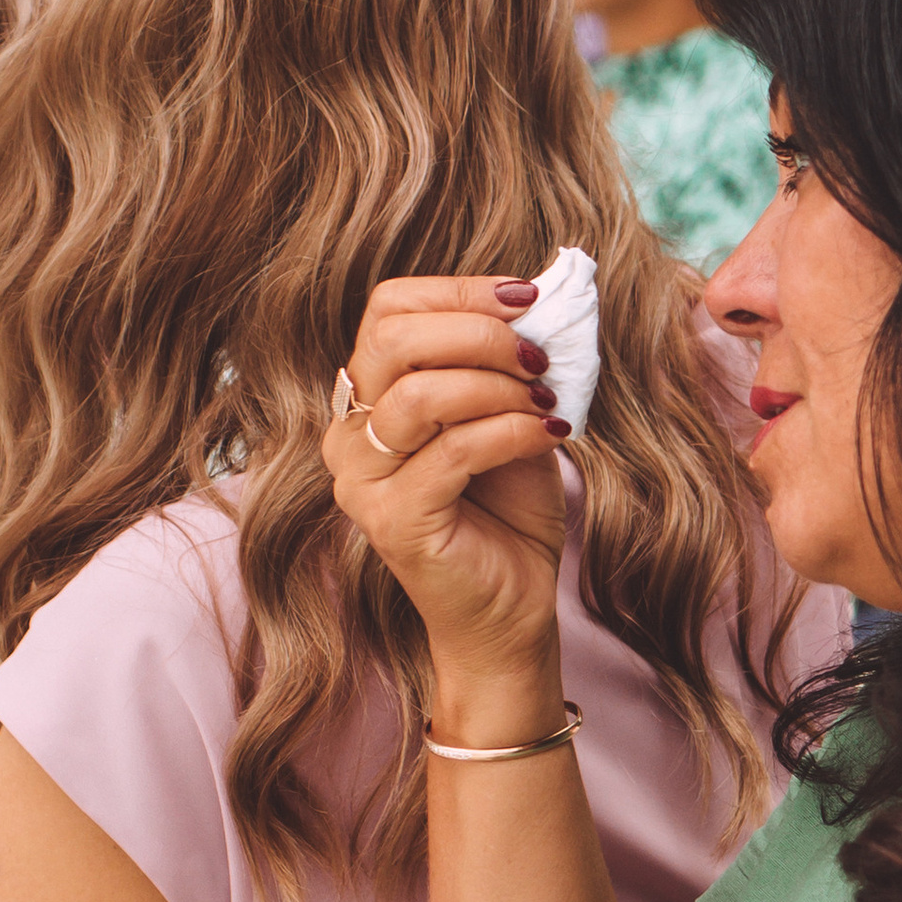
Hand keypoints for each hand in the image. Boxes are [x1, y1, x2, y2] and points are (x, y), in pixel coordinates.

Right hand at [326, 276, 574, 736]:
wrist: (513, 610)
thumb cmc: (509, 511)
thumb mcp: (512, 414)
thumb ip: (511, 360)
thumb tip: (542, 291)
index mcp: (368, 397)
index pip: (389, 309)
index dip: (459, 292)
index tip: (528, 296)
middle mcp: (348, 434)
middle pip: (393, 340)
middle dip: (478, 334)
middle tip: (540, 353)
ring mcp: (361, 481)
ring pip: (419, 396)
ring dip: (497, 385)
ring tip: (549, 399)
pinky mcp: (392, 521)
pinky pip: (452, 452)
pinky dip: (511, 432)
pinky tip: (553, 434)